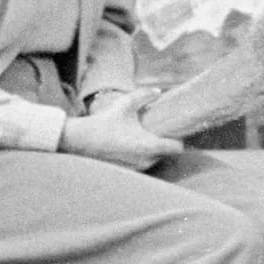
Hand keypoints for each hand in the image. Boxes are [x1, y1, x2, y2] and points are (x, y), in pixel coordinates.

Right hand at [59, 91, 179, 169]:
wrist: (83, 140)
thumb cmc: (106, 121)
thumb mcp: (126, 104)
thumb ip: (144, 95)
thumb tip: (158, 91)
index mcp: (150, 145)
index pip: (177, 148)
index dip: (179, 139)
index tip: (177, 131)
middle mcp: (146, 160)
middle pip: (165, 153)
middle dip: (164, 144)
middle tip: (160, 130)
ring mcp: (137, 168)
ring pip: (153, 160)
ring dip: (152, 151)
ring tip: (145, 137)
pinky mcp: (128, 172)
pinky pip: (141, 164)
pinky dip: (141, 157)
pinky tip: (133, 146)